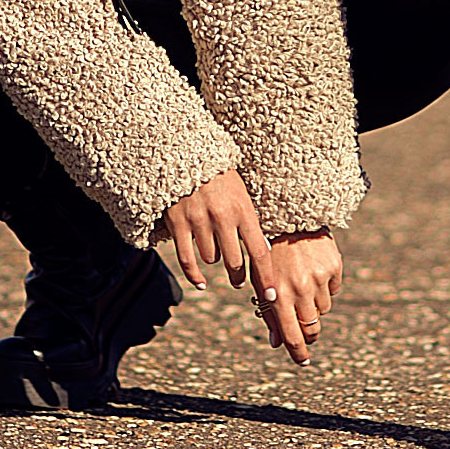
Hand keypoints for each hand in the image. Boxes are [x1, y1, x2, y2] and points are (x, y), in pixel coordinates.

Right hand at [159, 176, 340, 366]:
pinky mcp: (178, 223)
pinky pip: (187, 259)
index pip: (259, 251)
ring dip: (214, 261)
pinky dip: (194, 275)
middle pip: (234, 262)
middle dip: (238, 276)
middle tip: (238, 281)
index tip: (271, 296)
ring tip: (215, 251)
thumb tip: (261, 252)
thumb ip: (249, 221)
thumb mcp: (241, 193)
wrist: (186, 152)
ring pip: (211, 259)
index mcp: (243, 209)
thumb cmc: (220, 174)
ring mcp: (199, 221)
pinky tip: (201, 283)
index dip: (266, 277)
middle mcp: (222, 217)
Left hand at [259, 231, 341, 359]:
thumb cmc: (270, 252)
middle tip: (306, 329)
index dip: (298, 352)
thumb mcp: (261, 281)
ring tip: (303, 284)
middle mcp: (300, 289)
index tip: (302, 362)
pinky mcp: (334, 267)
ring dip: (314, 305)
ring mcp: (319, 279)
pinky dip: (324, 287)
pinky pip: (332, 290)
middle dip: (309, 333)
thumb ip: (268, 312)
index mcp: (279, 295)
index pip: (292, 335)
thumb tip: (277, 343)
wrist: (290, 217)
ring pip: (323, 309)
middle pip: (312, 328)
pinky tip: (313, 271)